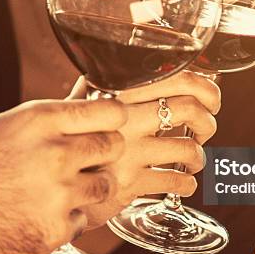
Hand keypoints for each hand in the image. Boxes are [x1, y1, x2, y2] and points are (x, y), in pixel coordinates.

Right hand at [0, 99, 126, 253]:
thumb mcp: (11, 124)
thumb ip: (56, 116)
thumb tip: (93, 98)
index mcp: (42, 120)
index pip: (110, 111)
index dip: (114, 118)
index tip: (112, 122)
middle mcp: (55, 154)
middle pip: (114, 146)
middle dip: (105, 151)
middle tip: (88, 158)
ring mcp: (58, 195)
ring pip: (106, 185)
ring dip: (90, 186)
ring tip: (60, 187)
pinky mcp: (56, 230)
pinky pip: (82, 218)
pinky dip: (66, 217)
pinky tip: (39, 213)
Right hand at [79, 70, 219, 227]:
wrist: (44, 184)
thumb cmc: (66, 142)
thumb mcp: (76, 106)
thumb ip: (98, 88)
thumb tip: (117, 69)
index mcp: (118, 90)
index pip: (177, 76)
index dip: (205, 87)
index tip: (210, 100)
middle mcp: (124, 117)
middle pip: (190, 107)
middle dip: (209, 120)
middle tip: (205, 128)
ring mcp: (127, 151)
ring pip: (188, 147)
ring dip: (199, 155)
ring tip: (193, 160)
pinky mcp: (129, 183)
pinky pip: (175, 182)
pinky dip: (187, 184)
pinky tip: (182, 184)